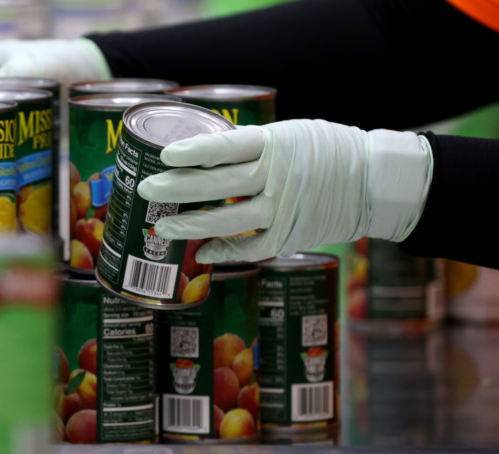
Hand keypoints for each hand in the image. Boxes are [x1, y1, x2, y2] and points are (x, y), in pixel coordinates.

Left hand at [136, 120, 433, 263]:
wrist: (374, 182)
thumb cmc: (326, 152)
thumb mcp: (291, 134)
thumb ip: (252, 146)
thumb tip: (201, 156)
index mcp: (275, 143)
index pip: (225, 146)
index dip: (192, 151)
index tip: (163, 155)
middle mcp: (277, 176)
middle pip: (217, 185)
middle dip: (176, 189)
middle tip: (145, 190)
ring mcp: (283, 209)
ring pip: (228, 220)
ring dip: (190, 225)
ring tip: (161, 227)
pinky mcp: (290, 235)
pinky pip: (249, 248)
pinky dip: (223, 251)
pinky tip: (201, 252)